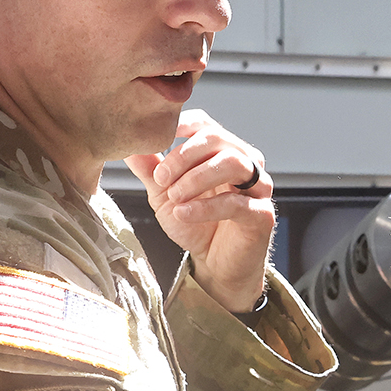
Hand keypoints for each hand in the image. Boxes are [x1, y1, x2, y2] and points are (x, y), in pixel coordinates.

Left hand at [125, 109, 273, 314]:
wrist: (215, 265)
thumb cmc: (196, 225)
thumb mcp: (165, 195)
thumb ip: (150, 170)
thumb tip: (128, 147)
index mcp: (222, 151)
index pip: (205, 125)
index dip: (182, 126)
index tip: (159, 141)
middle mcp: (245, 162)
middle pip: (217, 139)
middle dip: (183, 156)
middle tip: (161, 178)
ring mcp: (258, 187)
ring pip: (233, 164)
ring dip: (196, 178)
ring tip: (175, 197)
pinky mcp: (262, 214)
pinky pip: (237, 202)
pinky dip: (206, 207)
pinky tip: (184, 213)